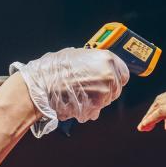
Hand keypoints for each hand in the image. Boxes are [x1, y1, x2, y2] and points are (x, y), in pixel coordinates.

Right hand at [11, 48, 129, 135]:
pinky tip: (75, 104)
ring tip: (78, 96)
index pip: (123, 72)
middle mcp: (109, 74)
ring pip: (106, 101)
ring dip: (95, 102)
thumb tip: (97, 65)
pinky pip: (96, 111)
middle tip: (89, 90)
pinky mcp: (97, 106)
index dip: (115, 78)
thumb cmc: (54, 69)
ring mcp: (105, 92)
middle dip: (105, 91)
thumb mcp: (76, 55)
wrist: (42, 86)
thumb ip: (92, 61)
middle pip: (116, 88)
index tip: (109, 81)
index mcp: (107, 58)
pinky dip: (87, 111)